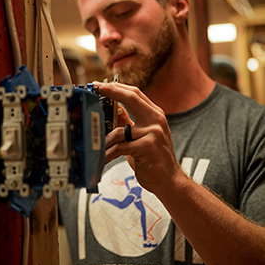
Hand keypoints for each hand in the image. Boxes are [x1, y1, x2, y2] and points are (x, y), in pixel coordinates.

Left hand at [94, 81, 181, 195]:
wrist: (169, 180)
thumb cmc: (153, 159)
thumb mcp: (141, 136)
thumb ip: (129, 123)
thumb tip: (114, 110)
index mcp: (155, 115)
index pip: (135, 94)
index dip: (116, 87)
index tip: (101, 85)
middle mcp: (156, 120)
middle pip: (132, 97)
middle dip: (111, 91)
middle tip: (96, 89)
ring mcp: (153, 132)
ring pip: (120, 129)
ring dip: (106, 140)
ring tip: (101, 148)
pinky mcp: (147, 146)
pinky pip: (120, 146)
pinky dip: (109, 153)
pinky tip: (105, 158)